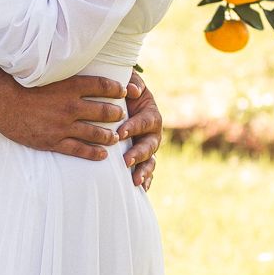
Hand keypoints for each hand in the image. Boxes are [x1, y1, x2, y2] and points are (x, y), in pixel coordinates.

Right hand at [0, 72, 127, 160]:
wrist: (1, 101)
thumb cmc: (20, 85)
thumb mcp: (46, 74)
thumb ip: (64, 75)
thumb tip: (77, 69)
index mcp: (69, 86)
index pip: (101, 85)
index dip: (116, 88)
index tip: (124, 91)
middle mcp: (70, 106)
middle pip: (103, 111)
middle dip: (116, 114)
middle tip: (122, 115)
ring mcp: (63, 126)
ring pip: (95, 133)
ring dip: (108, 135)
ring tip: (115, 137)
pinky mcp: (54, 141)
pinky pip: (79, 150)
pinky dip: (94, 153)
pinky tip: (102, 155)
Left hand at [122, 74, 162, 189]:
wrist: (125, 105)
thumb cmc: (125, 94)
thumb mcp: (131, 85)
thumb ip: (133, 84)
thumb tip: (132, 89)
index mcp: (151, 116)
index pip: (144, 122)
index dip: (133, 127)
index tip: (120, 133)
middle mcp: (153, 134)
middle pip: (150, 145)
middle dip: (139, 153)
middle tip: (126, 160)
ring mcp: (149, 148)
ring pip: (150, 162)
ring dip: (143, 171)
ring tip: (135, 181)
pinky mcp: (144, 159)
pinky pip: (148, 172)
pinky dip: (147, 181)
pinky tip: (142, 190)